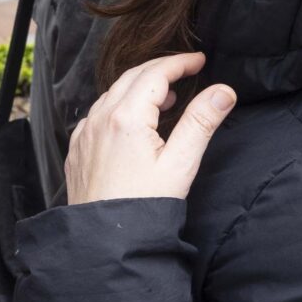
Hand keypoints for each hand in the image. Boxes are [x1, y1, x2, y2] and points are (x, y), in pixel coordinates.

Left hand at [65, 52, 235, 204]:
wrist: (103, 241)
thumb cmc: (143, 206)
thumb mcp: (180, 164)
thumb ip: (201, 123)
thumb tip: (223, 91)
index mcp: (125, 117)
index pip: (154, 74)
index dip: (179, 63)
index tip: (199, 60)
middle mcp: (99, 119)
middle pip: (131, 77)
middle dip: (160, 69)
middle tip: (186, 71)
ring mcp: (84, 134)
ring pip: (112, 94)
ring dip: (139, 87)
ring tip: (166, 98)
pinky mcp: (78, 149)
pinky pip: (98, 114)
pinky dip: (119, 106)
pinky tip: (134, 122)